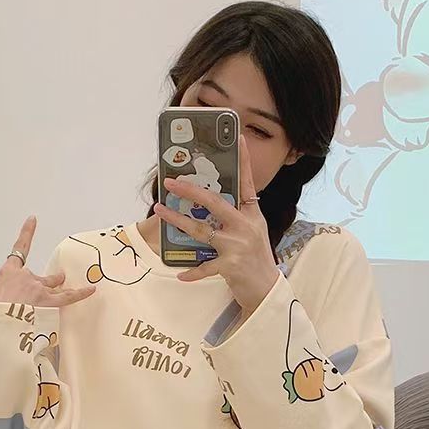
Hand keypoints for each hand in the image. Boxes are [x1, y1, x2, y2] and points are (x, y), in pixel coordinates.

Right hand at [0, 216, 95, 305]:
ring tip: (62, 283)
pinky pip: (69, 296)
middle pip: (38, 274)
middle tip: (43, 285)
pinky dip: (81, 292)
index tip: (32, 221)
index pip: (19, 248)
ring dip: (56, 285)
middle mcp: (25, 276)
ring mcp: (38, 287)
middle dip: (42, 281)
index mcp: (8, 273)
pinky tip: (91, 289)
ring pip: (52, 283)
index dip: (27, 233)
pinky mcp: (49, 300)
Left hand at [152, 136, 280, 313]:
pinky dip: (192, 272)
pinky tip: (180, 273)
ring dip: (177, 221)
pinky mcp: (231, 266)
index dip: (242, 160)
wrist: (268, 290)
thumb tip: (207, 204)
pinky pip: (205, 267)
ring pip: (201, 230)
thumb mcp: (252, 232)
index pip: (246, 182)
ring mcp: (238, 246)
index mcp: (252, 215)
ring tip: (160, 211)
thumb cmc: (255, 260)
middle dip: (190, 190)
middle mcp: (246, 226)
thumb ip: (235, 217)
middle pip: (214, 202)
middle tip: (170, 182)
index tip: (236, 137)